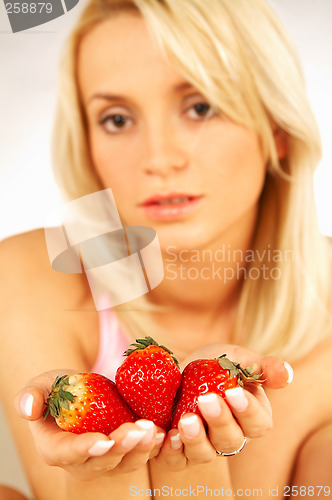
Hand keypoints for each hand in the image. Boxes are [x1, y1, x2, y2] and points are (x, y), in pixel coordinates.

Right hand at [14, 370, 164, 479]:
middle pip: (103, 461)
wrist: (83, 394)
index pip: (69, 453)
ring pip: (126, 461)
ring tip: (154, 430)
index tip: (103, 440)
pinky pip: (141, 454)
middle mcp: (82, 461)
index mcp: (56, 448)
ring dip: (141, 448)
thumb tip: (28, 408)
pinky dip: (152, 445)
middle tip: (138, 431)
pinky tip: (162, 431)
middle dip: (122, 447)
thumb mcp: (43, 386)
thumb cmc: (60, 391)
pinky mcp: (126, 452)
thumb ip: (32, 395)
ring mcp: (107, 459)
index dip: (86, 448)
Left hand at [153, 344, 291, 470]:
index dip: (247, 411)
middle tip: (206, 400)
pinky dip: (172, 450)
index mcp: (251, 417)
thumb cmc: (217, 364)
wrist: (181, 370)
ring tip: (185, 420)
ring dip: (196, 439)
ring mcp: (203, 445)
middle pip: (231, 440)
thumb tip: (286, 374)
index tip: (233, 392)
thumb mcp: (239, 358)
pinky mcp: (178, 449)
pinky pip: (176, 460)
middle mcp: (229, 436)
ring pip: (205, 454)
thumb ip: (262, 367)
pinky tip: (167, 434)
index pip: (257, 423)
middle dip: (220, 421)